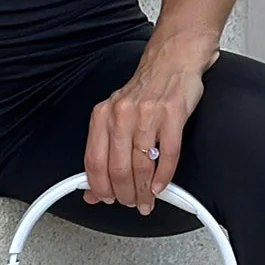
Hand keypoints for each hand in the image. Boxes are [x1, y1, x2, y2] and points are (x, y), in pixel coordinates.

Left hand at [83, 55, 208, 215]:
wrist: (172, 61)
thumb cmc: (145, 90)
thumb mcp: (116, 114)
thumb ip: (104, 150)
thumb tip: (92, 187)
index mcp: (103, 114)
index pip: (94, 161)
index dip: (99, 187)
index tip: (104, 199)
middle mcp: (122, 114)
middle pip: (118, 168)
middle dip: (124, 194)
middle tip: (130, 203)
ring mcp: (148, 115)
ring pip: (142, 165)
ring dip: (144, 191)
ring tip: (146, 200)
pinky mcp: (173, 115)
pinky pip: (168, 155)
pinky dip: (164, 177)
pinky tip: (160, 185)